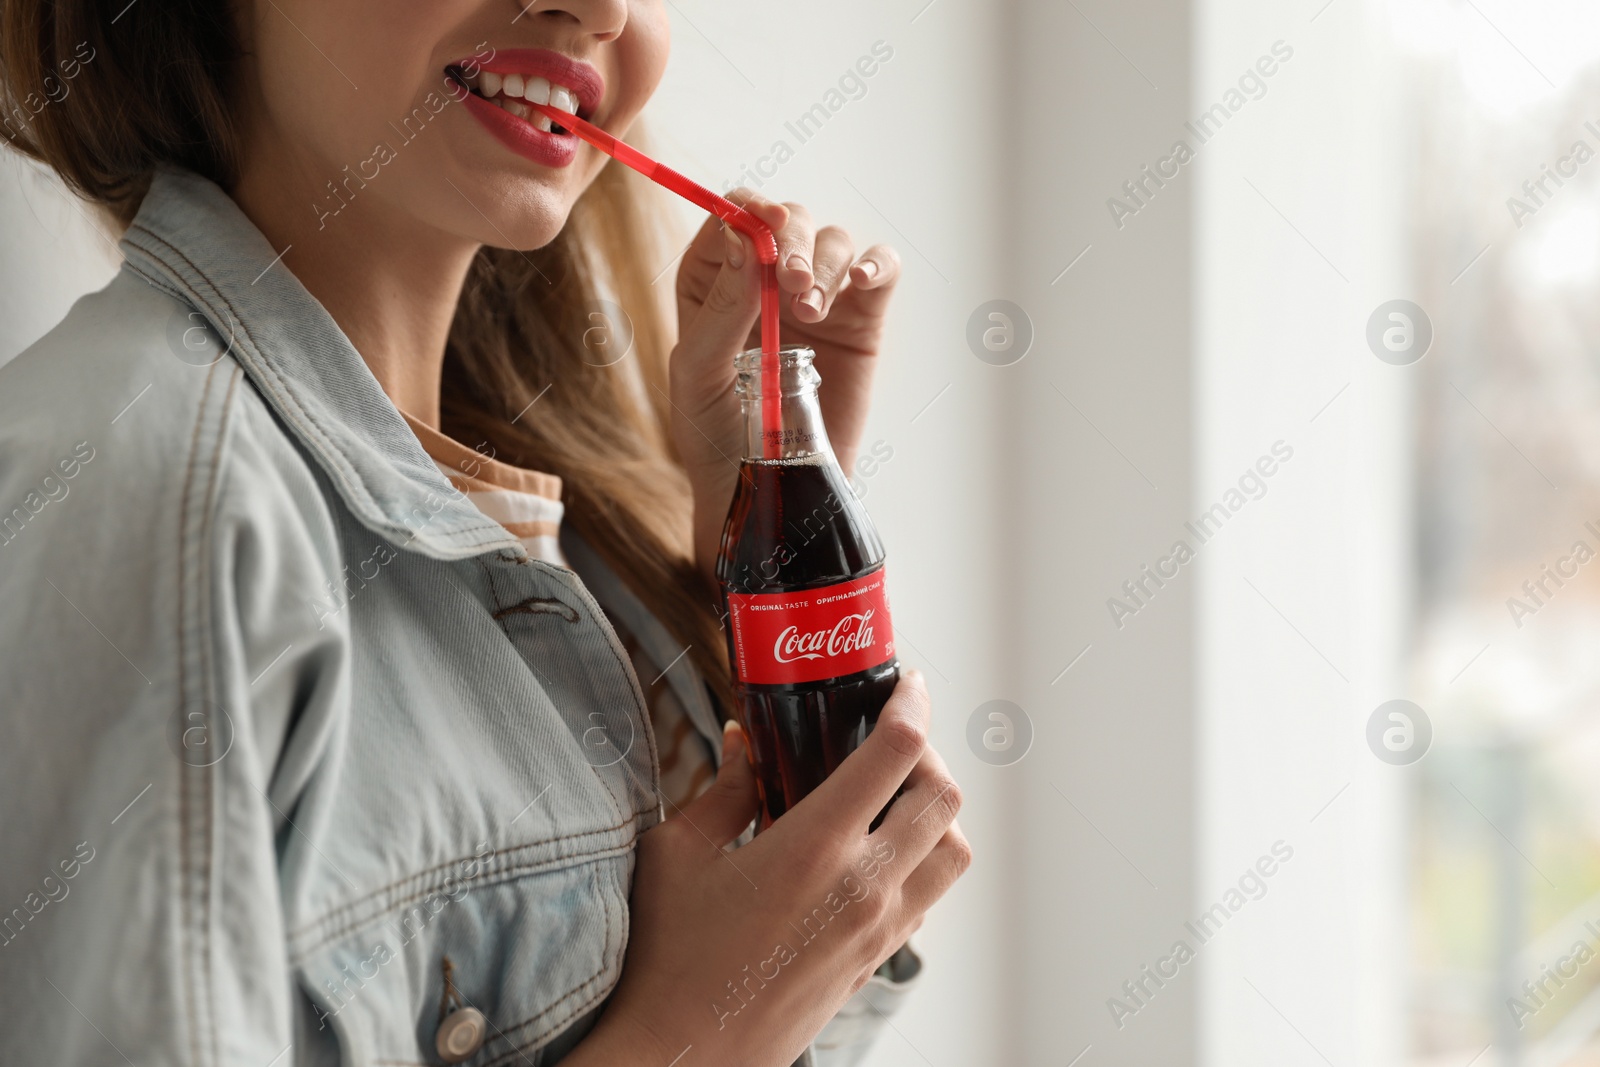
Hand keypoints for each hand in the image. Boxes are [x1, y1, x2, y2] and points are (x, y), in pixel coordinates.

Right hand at [568, 670, 968, 1066]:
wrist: (683, 1055)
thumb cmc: (668, 957)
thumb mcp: (678, 854)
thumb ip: (721, 789)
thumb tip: (741, 741)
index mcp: (815, 848)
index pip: (896, 754)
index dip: (912, 705)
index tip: (906, 684)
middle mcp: (863, 887)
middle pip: (944, 798)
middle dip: (928, 754)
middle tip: (889, 740)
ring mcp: (878, 930)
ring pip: (954, 852)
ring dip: (937, 813)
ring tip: (893, 798)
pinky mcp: (875, 962)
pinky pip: (929, 898)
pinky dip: (922, 862)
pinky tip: (873, 853)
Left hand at [669, 192, 901, 573]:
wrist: (767, 493)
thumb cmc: (717, 436)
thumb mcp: (698, 372)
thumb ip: (720, 307)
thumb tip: (745, 239)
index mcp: (714, 281)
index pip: (734, 216)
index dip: (750, 210)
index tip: (762, 228)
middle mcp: (767, 280)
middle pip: (789, 220)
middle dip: (791, 240)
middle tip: (791, 284)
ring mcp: (818, 298)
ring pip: (834, 241)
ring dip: (826, 263)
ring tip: (810, 310)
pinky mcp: (861, 321)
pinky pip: (881, 271)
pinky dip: (878, 264)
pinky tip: (863, 282)